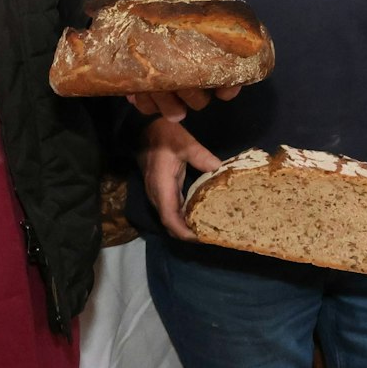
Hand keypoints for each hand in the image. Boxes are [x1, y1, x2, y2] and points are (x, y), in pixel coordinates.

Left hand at [126, 0, 245, 119]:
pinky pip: (148, 109)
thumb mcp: (175, 3)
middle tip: (181, 84)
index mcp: (208, 61)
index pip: (230, 81)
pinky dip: (143, 102)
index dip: (230, 87)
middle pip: (200, 100)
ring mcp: (172, 93)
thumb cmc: (167, 16)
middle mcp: (194, 82)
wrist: (139, 23)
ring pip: (175, 109)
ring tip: (152, 90)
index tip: (224, 89)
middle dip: (190, 95)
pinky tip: (134, 93)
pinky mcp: (151, 98)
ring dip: (165, 103)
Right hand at [138, 118, 223, 240]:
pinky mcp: (162, 190)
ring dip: (185, 226)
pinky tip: (199, 215)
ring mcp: (157, 193)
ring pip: (170, 218)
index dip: (183, 231)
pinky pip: (172, 209)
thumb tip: (219, 168)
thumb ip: (200, 156)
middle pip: (170, 223)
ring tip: (207, 228)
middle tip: (210, 235)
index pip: (170, 218)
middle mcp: (157, 195)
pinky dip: (183, 216)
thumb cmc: (165, 136)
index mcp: (162, 187)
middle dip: (187, 233)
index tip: (200, 238)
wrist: (146, 130)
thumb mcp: (184, 143)